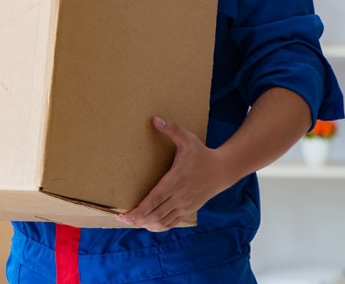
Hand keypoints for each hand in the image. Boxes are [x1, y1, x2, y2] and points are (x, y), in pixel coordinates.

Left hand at [115, 116, 230, 231]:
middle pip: (155, 214)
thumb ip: (171, 129)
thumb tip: (154, 119)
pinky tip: (149, 224)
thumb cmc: (202, 154)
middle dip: (137, 220)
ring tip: (132, 222)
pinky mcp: (189, 210)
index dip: (139, 210)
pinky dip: (159, 226)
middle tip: (122, 219)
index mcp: (176, 181)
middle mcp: (179, 197)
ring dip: (146, 224)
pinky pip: (172, 223)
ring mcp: (185, 206)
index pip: (154, 200)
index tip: (125, 215)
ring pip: (163, 222)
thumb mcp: (188, 139)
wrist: (222, 170)